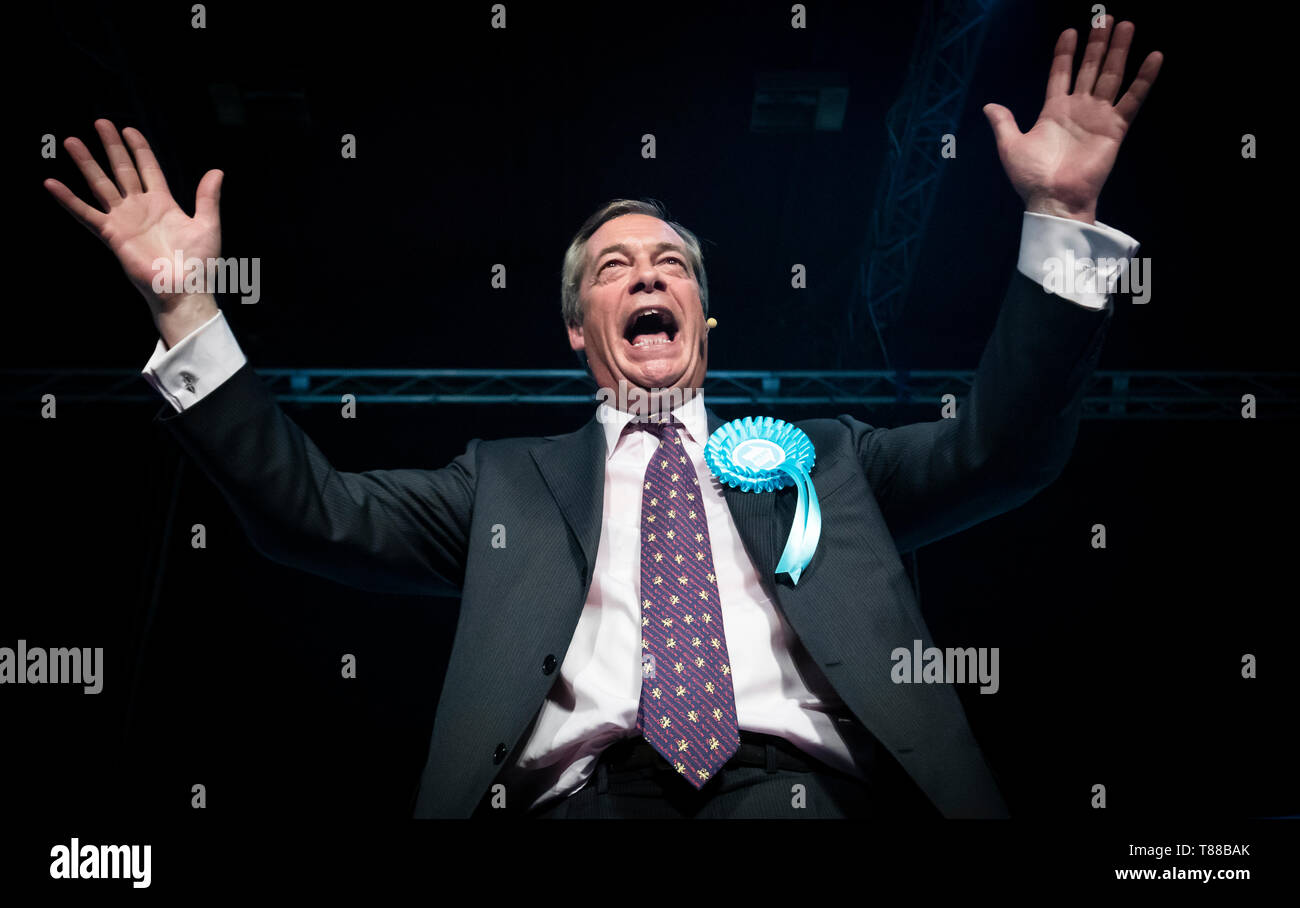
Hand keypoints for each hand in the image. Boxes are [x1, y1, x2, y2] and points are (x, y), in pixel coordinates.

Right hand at [44, 119, 222, 342]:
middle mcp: (140, 208)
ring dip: (86, 164)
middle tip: (100, 122)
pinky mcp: (112, 234)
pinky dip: (68, 200)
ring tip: (71, 141)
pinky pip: (86, 214)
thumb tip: (217, 171)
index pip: (148, 168)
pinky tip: (52, 184)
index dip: (139, 148)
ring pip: (101, 185)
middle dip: (111, 147)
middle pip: (122, 170)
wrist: (185, 290)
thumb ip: (208, 198)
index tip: (129, 129)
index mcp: (163, 204)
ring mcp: (124, 220)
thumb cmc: (199, 264)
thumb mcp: (208, 225)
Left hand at [982, 16, 1162, 223]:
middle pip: (1089, 68)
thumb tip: (989, 106)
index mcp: (1053, 111)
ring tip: (1126, 25)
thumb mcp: (1010, 146)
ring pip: (1111, 76)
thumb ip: (1004, 123)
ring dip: (1119, 51)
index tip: (1070, 31)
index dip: (1065, 53)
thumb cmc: (1032, 178)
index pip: (1060, 74)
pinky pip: (1133, 99)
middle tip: (1105, 17)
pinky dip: (1144, 79)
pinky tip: (1154, 56)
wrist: (1053, 199)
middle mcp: (1078, 110)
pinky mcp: (1115, 128)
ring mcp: (1097, 117)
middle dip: (1097, 43)